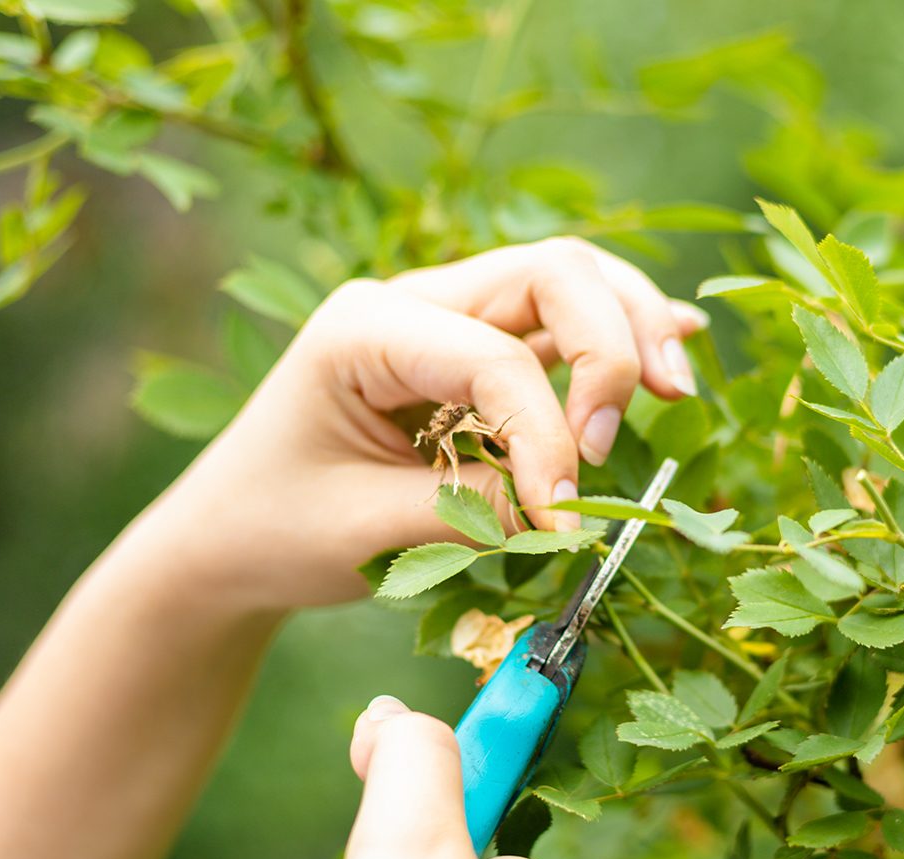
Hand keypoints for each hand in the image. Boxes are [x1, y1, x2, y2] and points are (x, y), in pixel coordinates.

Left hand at [135, 238, 704, 612]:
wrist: (227, 540)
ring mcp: (447, 317)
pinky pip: (560, 322)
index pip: (494, 358)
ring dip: (630, 327)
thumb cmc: (276, 531)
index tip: (564, 519)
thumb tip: (566, 508)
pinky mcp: (473, 351)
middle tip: (625, 432)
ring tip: (675, 386)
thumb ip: (470, 512)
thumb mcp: (365, 531)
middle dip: (611, 343)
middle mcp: (412, 301)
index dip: (547, 437)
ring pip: (568, 280)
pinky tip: (672, 349)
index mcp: (364, 327)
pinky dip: (618, 335)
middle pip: (551, 273)